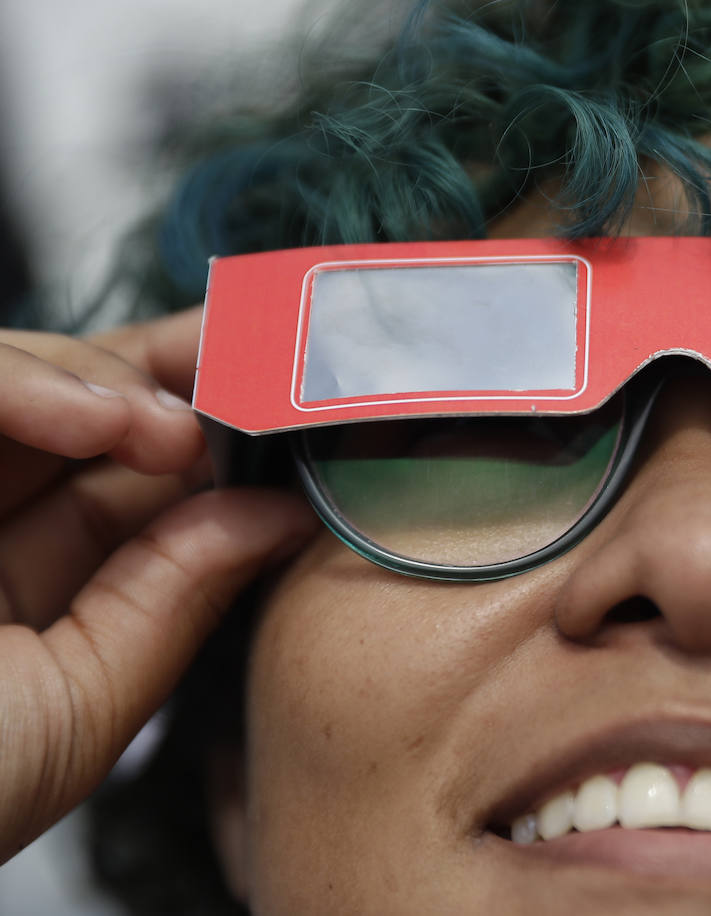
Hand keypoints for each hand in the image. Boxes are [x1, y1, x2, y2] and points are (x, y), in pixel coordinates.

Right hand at [0, 310, 316, 862]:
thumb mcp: (79, 708)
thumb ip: (174, 602)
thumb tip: (283, 518)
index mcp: (21, 594)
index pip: (122, 487)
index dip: (202, 437)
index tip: (279, 409)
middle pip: (77, 412)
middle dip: (169, 386)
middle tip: (244, 388)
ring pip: (20, 380)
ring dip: (109, 383)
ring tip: (170, 431)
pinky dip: (25, 383)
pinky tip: (94, 421)